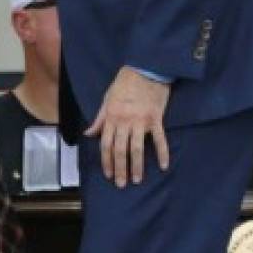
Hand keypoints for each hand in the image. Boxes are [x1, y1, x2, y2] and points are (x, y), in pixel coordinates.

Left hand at [84, 66, 170, 187]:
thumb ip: (99, 119)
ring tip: (137, 180)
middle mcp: (124, 121)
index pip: (106, 144)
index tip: (108, 174)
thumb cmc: (124, 83)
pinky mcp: (156, 118)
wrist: (145, 68)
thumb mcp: (107, 99)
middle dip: (120, 169)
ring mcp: (141, 121)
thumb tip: (89, 133)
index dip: (106, 161)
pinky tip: (164, 166)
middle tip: (121, 184)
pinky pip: (160, 139)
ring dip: (137, 166)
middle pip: (120, 150)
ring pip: (137, 148)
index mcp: (111, 116)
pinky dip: (162, 153)